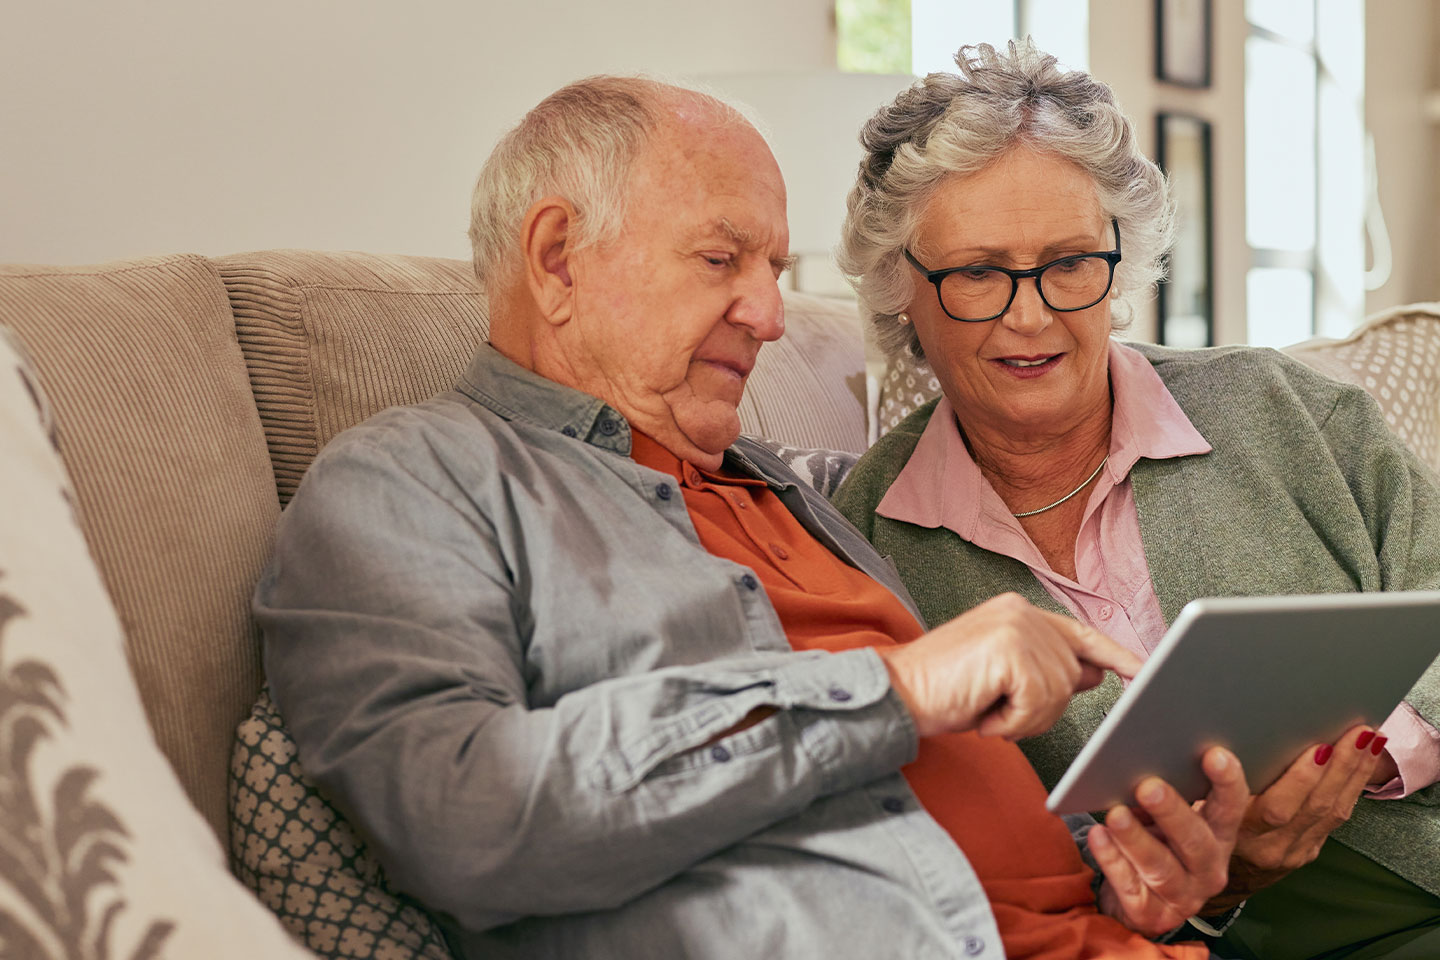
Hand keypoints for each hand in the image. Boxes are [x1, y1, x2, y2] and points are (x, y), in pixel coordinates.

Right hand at [876, 593, 1141, 739]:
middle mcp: (1021, 612)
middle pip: (1071, 676)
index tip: (1142, 670)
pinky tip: (983, 713)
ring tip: (985, 709)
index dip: (1115, 654)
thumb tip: (1095, 673)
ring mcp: (1016, 628)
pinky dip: (1012, 723)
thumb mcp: (1001, 679)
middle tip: (995, 709)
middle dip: (1040, 708)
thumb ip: (1046, 669)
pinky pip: (1039, 705)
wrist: (894, 696)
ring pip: (1058, 695)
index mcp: (1018, 612)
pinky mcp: (1010, 651)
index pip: (1080, 633)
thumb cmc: (940, 692)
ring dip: (1023, 718)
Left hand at [1092, 747, 1247, 936]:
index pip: (1230, 809)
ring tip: (1115, 814)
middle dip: (1172, 812)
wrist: (1138, 903)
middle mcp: (1208, 870)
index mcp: (1218, 839)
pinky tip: (1099, 837)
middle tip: (1149, 786)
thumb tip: (1141, 761)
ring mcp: (1183, 897)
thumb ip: (1167, 796)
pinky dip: (1113, 860)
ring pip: (1161, 868)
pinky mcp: (1152, 915)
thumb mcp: (1167, 822)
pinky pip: (1130, 886)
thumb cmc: (1156, 846)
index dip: (1227, 783)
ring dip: (1136, 838)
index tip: (1214, 755)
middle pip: (1195, 841)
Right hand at [1202, 724, 1382, 911]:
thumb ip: (1205, 787)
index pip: (1274, 809)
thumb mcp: (1190, 813)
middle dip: (1340, 766)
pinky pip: (1337, 818)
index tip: (1317, 749)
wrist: (1217, 883)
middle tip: (1356, 733)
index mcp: (1238, 835)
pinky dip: (1353, 786)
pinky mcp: (1309, 849)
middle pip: (1314, 806)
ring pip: (1332, 811)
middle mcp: (1270, 847)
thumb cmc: (1197, 836)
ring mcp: (1294, 850)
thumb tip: (1211, 745)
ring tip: (1369, 739)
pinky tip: (1364, 762)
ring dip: (1354, 773)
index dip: (1300, 780)